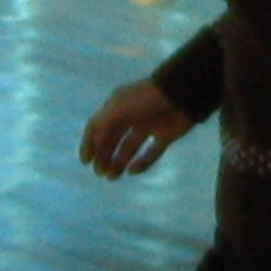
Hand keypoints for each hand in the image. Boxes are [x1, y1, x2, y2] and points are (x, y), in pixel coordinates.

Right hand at [79, 79, 194, 178]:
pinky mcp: (167, 135)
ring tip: (111, 176)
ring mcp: (149, 126)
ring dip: (119, 161)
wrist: (184, 93)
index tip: (86, 162)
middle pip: (113, 139)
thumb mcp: (119, 107)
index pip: (98, 126)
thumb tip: (95, 144)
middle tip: (100, 172)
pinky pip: (152, 152)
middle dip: (104, 156)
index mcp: (117, 106)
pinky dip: (142, 163)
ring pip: (130, 147)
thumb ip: (103, 124)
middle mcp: (131, 116)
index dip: (90, 144)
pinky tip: (132, 171)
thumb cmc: (148, 98)